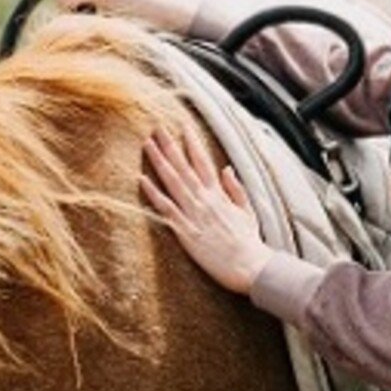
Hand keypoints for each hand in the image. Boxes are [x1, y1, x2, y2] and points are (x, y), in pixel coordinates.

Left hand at [139, 129, 272, 293]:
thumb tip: (226, 168)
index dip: (192, 141)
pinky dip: (154, 194)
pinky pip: (166, 209)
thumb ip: (235, 188)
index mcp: (219, 193)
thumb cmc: (248, 241)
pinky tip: (142, 179)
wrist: (249, 265)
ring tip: (147, 144)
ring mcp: (193, 214)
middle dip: (170, 145)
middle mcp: (204, 199)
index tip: (183, 125)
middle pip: (183, 166)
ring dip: (159, 162)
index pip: (203, 161)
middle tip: (157, 127)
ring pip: (172, 182)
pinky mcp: (185, 232)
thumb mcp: (247, 210)